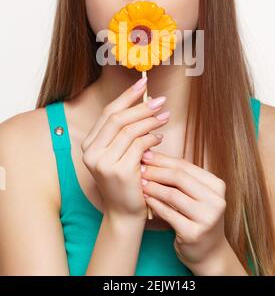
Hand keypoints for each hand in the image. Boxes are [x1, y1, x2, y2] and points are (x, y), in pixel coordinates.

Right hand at [80, 78, 169, 221]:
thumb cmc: (125, 180)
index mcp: (89, 145)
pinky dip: (152, 138)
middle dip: (141, 106)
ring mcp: (103, 163)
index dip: (127, 96)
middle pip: (118, 118)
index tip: (143, 83)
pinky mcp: (119, 171)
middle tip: (160, 101)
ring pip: (130, 130)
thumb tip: (145, 102)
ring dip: (150, 121)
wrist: (124, 213)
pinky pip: (140, 145)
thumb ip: (124, 132)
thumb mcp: (118, 154)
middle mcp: (91, 152)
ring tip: (165, 117)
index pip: (108, 113)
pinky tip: (160, 138)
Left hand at [140, 150, 228, 273]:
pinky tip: (145, 199)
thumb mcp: (195, 194)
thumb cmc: (197, 217)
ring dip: (153, 187)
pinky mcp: (194, 234)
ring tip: (139, 182)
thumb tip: (150, 153)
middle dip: (156, 171)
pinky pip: (169, 214)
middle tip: (139, 167)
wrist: (209, 252)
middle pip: (179, 178)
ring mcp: (207, 218)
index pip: (185, 166)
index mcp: (217, 185)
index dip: (163, 159)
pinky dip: (155, 204)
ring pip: (173, 195)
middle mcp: (216, 200)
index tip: (145, 154)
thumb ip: (180, 177)